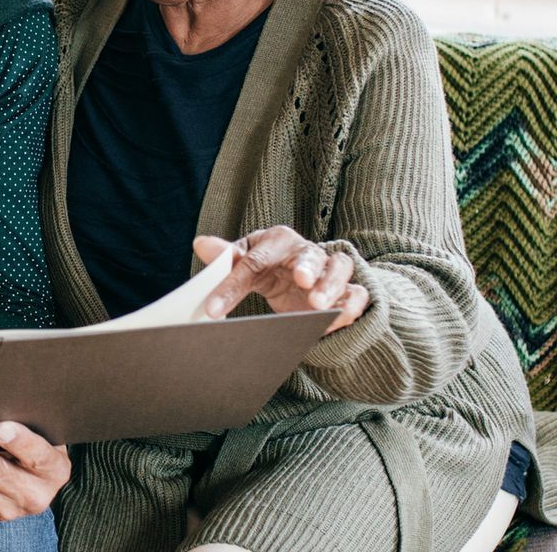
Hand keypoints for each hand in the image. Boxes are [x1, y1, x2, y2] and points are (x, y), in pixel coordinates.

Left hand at [195, 231, 369, 332]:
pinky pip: (356, 293)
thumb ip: (227, 259)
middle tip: (301, 280)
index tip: (213, 310)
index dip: (232, 286)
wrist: (300, 277)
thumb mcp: (246, 261)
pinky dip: (351, 304)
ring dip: (331, 286)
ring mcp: (331, 269)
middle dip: (307, 267)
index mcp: (277, 240)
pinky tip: (339, 317)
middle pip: (310, 255)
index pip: (252, 261)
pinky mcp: (348, 290)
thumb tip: (200, 243)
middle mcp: (307, 250)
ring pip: (339, 269)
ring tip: (319, 305)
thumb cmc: (269, 266)